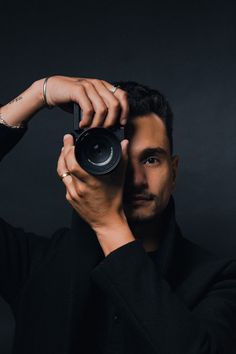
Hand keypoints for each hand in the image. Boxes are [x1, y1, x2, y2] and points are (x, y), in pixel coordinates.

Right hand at [0, 75, 128, 127]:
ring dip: (98, 123)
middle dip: (112, 121)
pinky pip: (89, 109)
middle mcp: (99, 84)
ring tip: (92, 129)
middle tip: (104, 130)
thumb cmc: (72, 99)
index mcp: (104, 86)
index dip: (125, 111)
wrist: (53, 90)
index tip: (121, 124)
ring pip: (103, 109)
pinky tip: (82, 125)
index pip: (122, 96)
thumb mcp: (90, 103)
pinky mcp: (79, 90)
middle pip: (115, 105)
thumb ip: (100, 110)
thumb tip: (112, 126)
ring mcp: (89, 86)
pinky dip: (87, 121)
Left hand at [57, 134, 129, 230]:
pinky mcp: (69, 198)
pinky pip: (65, 182)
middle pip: (64, 166)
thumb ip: (122, 159)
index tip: (71, 140)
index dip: (69, 150)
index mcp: (90, 182)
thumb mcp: (119, 179)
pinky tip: (68, 166)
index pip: (73, 163)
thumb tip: (125, 144)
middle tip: (67, 140)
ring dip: (62, 160)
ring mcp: (72, 194)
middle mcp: (79, 188)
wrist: (106, 222)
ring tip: (64, 150)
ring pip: (61, 173)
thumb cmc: (113, 202)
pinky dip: (65, 172)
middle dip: (64, 150)